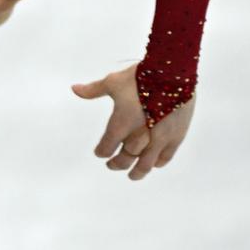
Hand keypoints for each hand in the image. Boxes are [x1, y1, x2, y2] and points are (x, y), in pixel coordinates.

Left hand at [72, 66, 194, 178]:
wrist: (172, 73)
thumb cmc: (140, 77)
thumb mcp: (113, 82)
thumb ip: (93, 90)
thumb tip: (74, 89)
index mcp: (121, 124)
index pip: (107, 146)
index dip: (101, 151)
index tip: (100, 153)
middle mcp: (139, 136)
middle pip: (125, 158)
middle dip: (117, 163)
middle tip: (112, 165)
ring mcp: (159, 138)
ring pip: (146, 163)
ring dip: (137, 171)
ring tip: (133, 175)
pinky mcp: (176, 136)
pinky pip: (165, 156)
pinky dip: (158, 162)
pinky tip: (153, 164)